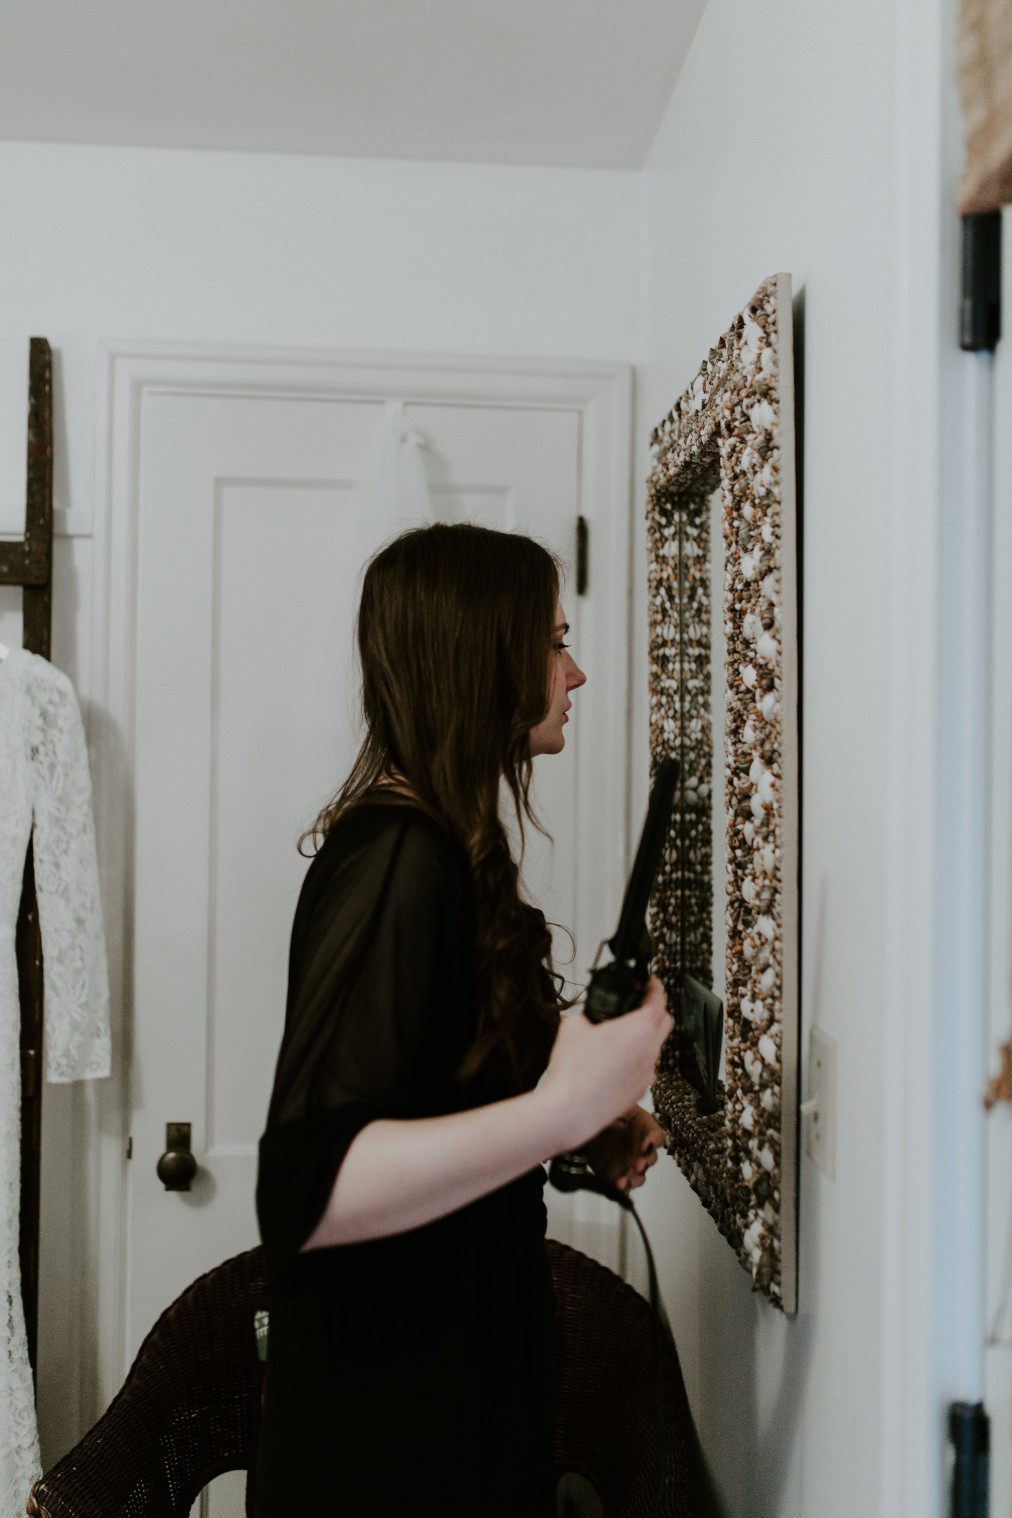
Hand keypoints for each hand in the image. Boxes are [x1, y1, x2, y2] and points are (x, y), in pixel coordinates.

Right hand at [542, 975, 672, 1152]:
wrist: (570, 1110)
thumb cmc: (574, 1072)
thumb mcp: (573, 1025)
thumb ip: (587, 1014)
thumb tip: (588, 1017)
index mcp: (639, 1029)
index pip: (658, 999)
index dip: (655, 986)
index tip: (650, 982)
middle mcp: (650, 1050)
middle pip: (666, 1021)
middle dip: (655, 1009)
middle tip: (640, 1004)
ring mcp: (648, 1073)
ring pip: (656, 1047)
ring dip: (645, 1036)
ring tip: (621, 1036)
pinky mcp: (640, 1090)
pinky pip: (645, 1068)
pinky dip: (636, 1059)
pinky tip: (614, 1062)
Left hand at [586, 1105, 665, 1192]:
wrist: (588, 1128)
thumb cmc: (607, 1114)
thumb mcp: (614, 1107)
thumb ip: (618, 1112)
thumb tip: (620, 1123)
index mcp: (644, 1129)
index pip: (657, 1137)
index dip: (654, 1141)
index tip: (647, 1143)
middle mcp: (639, 1149)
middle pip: (650, 1159)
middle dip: (645, 1163)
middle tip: (639, 1164)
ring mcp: (629, 1164)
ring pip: (638, 1177)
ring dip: (633, 1180)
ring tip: (623, 1182)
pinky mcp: (616, 1176)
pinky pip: (622, 1188)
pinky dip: (620, 1191)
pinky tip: (616, 1189)